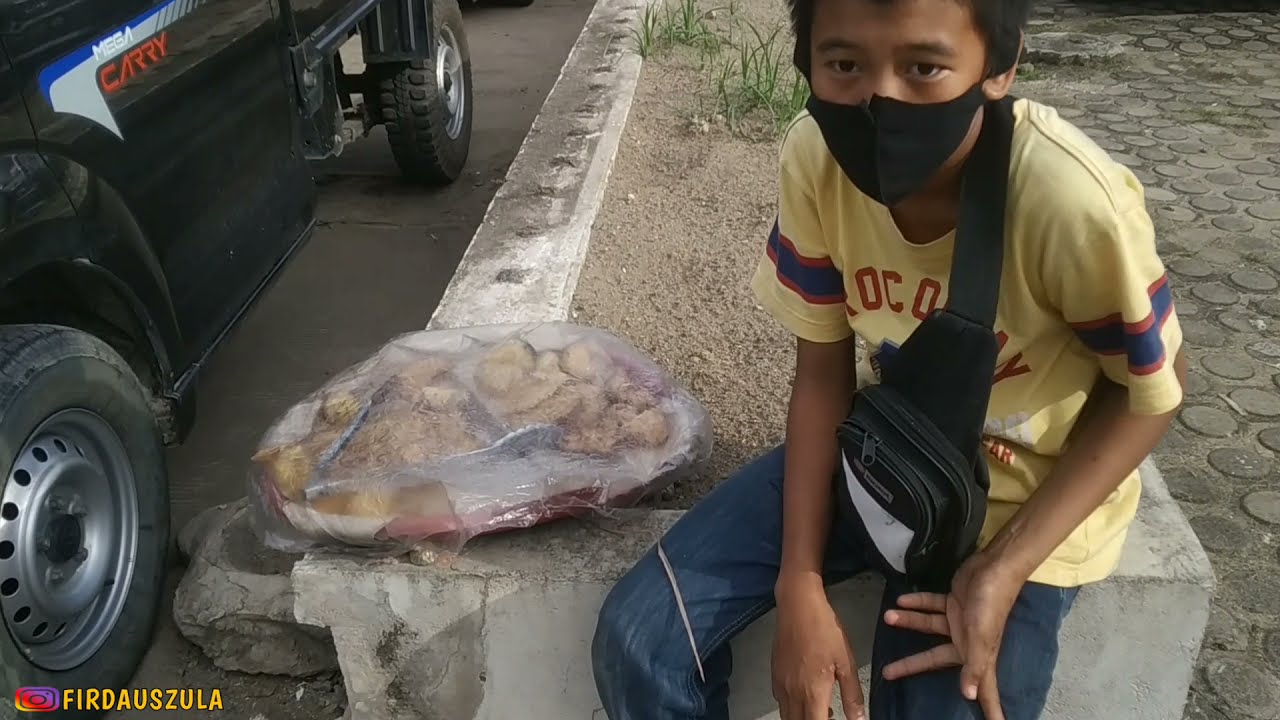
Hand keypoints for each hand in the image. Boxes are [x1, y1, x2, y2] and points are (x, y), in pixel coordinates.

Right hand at [771, 577, 864, 719]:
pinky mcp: (774, 674)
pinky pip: (780, 701)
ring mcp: (780, 684)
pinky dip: (792, 707)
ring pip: (787, 715)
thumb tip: (860, 719)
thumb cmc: (825, 630)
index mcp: (812, 692)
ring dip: (803, 718)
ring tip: (822, 709)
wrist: (798, 605)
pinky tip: (806, 695)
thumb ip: (851, 695)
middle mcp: (792, 693)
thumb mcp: (846, 662)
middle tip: (831, 715)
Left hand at [880, 553, 1023, 719]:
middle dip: (912, 666)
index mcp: (978, 654)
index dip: (989, 710)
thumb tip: (970, 696)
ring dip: (908, 622)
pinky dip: (917, 603)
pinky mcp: (954, 601)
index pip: (983, 689)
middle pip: (935, 659)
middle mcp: (967, 641)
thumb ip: (975, 665)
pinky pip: (932, 605)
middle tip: (888, 674)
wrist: (995, 566)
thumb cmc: (991, 604)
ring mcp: (959, 621)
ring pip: (928, 627)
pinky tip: (900, 600)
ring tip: (888, 617)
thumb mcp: (982, 636)